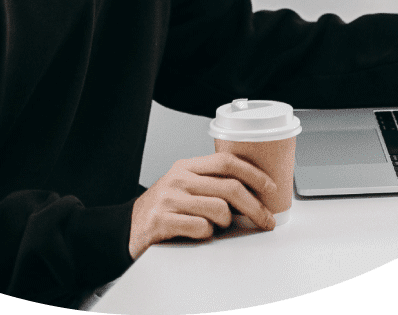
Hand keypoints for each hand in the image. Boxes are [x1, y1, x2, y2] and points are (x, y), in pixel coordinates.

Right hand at [128, 152, 275, 259]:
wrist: (127, 228)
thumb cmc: (162, 209)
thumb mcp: (183, 187)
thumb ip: (209, 184)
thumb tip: (250, 194)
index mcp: (186, 167)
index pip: (226, 161)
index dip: (252, 173)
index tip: (270, 186)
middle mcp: (179, 179)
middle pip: (229, 187)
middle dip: (255, 206)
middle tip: (266, 220)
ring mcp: (170, 199)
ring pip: (220, 210)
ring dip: (225, 223)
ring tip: (216, 226)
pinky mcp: (163, 221)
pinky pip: (201, 228)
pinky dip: (207, 235)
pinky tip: (199, 234)